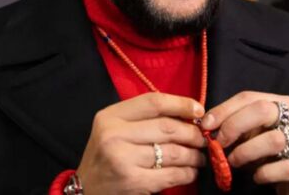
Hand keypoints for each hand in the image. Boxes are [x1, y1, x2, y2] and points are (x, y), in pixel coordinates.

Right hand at [77, 93, 206, 193]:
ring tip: (199, 156)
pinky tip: (191, 171)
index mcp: (110, 116)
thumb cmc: (106, 156)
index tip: (199, 110)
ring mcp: (123, 159)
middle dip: (192, 133)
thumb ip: (142, 118)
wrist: (86, 190)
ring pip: (173, 152)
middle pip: (167, 127)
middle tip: (202, 138)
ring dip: (194, 154)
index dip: (181, 104)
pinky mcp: (134, 182)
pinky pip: (172, 174)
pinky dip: (188, 172)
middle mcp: (114, 135)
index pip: (153, 102)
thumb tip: (187, 113)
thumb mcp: (114, 129)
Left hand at [201, 91, 288, 194]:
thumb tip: (207, 125)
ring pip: (273, 140)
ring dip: (245, 152)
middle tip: (218, 143)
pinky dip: (264, 173)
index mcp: (283, 103)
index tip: (205, 124)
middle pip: (262, 110)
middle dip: (234, 126)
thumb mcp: (254, 134)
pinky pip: (282, 168)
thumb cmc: (272, 153)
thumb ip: (236, 125)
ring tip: (233, 162)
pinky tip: (256, 177)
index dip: (224, 109)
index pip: (249, 97)